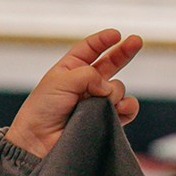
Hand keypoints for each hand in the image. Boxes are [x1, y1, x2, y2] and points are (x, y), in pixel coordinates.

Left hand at [4, 29, 142, 157]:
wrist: (38, 141)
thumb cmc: (42, 109)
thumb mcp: (60, 81)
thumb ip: (88, 75)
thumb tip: (108, 87)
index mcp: (69, 70)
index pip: (88, 49)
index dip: (102, 40)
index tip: (116, 34)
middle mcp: (84, 84)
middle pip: (110, 63)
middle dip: (124, 52)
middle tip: (137, 41)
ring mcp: (96, 101)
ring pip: (118, 88)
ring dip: (113, 92)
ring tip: (99, 101)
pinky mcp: (105, 119)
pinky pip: (126, 108)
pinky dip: (127, 107)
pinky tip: (120, 108)